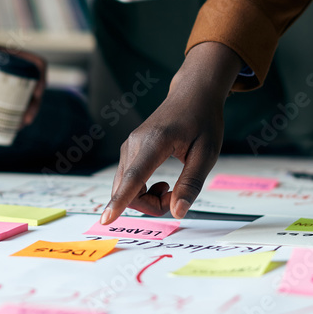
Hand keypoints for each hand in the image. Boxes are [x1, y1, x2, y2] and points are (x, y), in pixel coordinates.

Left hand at [0, 38, 46, 126]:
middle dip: (34, 105)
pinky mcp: (3, 93)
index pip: (36, 64)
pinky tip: (10, 127)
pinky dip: (14, 116)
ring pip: (27, 99)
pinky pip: (15, 105)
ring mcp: (12, 82)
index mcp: (13, 55)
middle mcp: (17, 69)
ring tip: (17, 127)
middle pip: (35, 87)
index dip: (41, 78)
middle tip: (25, 119)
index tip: (36, 93)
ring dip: (26, 114)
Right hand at [101, 42, 243, 223]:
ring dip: (148, 199)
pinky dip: (143, 191)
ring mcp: (128, 147)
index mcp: (154, 142)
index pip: (134, 178)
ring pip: (126, 189)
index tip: (106, 219)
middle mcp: (134, 144)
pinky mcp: (129, 151)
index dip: (120, 201)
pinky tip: (161, 183)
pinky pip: (128, 182)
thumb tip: (177, 213)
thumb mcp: (206, 154)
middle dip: (151, 205)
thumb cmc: (203, 121)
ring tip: (171, 188)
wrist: (193, 94)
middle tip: (177, 195)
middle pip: (128, 191)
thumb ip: (191, 183)